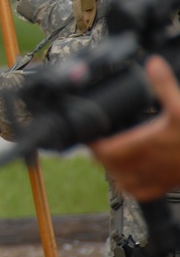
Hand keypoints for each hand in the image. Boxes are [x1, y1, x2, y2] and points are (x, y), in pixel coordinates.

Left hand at [89, 55, 179, 201]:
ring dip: (113, 171)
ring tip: (110, 156)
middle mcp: (147, 164)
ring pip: (123, 182)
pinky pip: (141, 193)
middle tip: (98, 142)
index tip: (90, 134)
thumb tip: (153, 64)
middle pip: (110, 167)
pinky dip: (130, 186)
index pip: (106, 151)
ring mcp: (157, 177)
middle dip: (100, 155)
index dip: (93, 144)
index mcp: (145, 145)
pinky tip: (130, 175)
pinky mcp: (167, 184)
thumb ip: (164, 84)